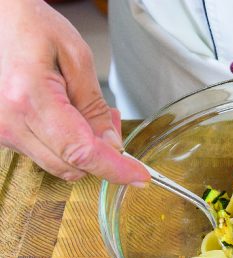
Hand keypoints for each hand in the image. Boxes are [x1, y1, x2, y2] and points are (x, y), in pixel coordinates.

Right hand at [0, 0, 148, 184]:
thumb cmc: (31, 27)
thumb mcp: (76, 58)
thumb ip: (95, 106)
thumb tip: (112, 144)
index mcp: (29, 98)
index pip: (81, 151)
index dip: (114, 168)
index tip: (139, 176)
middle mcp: (9, 121)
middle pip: (71, 165)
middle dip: (102, 155)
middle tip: (114, 123)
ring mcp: (2, 131)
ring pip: (58, 164)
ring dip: (83, 150)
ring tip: (87, 113)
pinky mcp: (3, 134)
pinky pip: (44, 154)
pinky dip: (66, 145)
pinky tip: (70, 118)